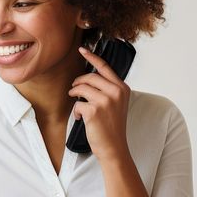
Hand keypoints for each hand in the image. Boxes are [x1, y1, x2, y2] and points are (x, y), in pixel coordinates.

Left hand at [68, 46, 131, 160]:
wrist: (114, 147)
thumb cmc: (113, 126)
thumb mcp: (117, 104)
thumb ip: (108, 89)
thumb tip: (89, 77)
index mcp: (122, 88)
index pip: (105, 67)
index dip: (92, 56)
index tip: (82, 49)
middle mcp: (116, 92)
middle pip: (90, 76)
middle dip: (78, 82)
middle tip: (74, 90)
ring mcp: (105, 101)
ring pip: (81, 88)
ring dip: (75, 95)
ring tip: (77, 104)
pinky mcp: (94, 110)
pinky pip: (77, 103)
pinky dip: (75, 111)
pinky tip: (79, 118)